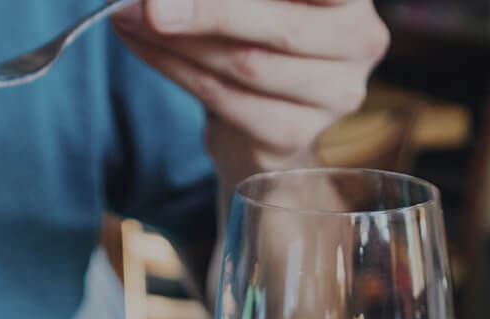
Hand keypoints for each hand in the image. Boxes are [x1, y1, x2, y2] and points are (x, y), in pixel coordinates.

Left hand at [112, 0, 388, 184]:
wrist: (259, 115)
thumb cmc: (254, 29)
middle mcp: (359, 41)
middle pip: (278, 25)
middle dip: (205, 10)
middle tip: (148, 4)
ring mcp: (335, 94)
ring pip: (246, 64)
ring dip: (177, 40)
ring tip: (130, 16)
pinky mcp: (296, 134)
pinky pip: (226, 100)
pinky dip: (174, 69)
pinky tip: (144, 45)